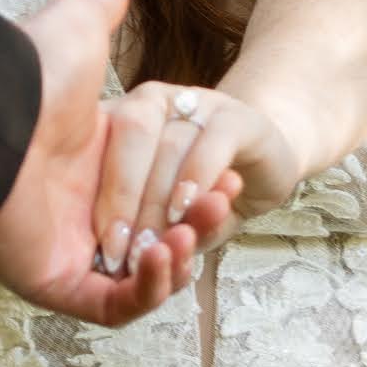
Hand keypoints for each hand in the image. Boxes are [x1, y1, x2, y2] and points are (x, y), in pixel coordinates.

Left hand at [0, 0, 237, 327]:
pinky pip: (113, 306)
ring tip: (194, 230)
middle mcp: (77, 211)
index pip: (158, 193)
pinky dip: (147, 288)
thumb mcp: (77, 29)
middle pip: (155, 237)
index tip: (227, 175)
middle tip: (221, 202)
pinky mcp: (56, 284)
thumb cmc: (27, 79)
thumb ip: (100, 1)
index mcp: (90, 164)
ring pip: (139, 277)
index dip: (197, 188)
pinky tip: (166, 252)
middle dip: (196, 225)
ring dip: (177, 259)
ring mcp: (66, 251)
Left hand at [92, 72, 302, 275]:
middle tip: (132, 252)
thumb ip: (143, 225)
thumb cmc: (199, 193)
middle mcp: (155, 100)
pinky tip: (188, 209)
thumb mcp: (165, 212)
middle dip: (130, 201)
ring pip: (170, 145)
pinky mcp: (239, 118)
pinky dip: (197, 178)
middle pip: (132, 137)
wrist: (262, 168)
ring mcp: (198, 102)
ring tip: (159, 240)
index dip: (106, 198)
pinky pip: (211, 144)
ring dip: (162, 198)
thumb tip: (118, 265)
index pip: (103, 144)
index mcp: (123, 115)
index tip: (108, 249)